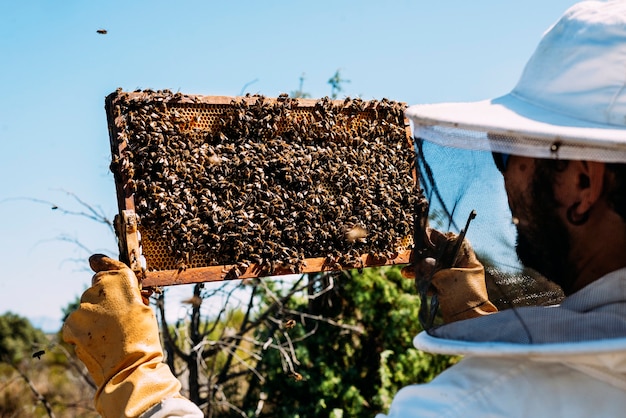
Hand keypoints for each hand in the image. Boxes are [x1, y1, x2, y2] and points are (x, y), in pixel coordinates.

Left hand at [62, 254, 183, 416]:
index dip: (103, 263)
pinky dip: (85, 331)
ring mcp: (82, 307)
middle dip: (105, 300)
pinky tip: (98, 342)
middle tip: (118, 320)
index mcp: (121, 281)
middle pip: (97, 289)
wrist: (129, 368)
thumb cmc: (143, 339)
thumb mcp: (144, 310)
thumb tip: (120, 292)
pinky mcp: (71, 325)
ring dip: (94, 317)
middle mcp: (99, 288)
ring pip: (86, 308)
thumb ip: (127, 294)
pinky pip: (77, 323)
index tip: (96, 261)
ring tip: (109, 335)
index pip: (107, 265)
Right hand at [402, 229, 496, 322]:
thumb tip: (422, 261)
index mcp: (468, 261)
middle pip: (440, 255)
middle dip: (424, 256)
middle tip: (411, 256)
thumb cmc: (463, 299)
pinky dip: (424, 281)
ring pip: (434, 268)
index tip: (424, 235)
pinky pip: (432, 281)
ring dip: (420, 270)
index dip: (438, 237)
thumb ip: (431, 267)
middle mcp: (462, 268)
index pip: (454, 242)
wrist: (467, 324)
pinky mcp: (447, 291)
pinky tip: (417, 282)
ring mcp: (454, 280)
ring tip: (407, 272)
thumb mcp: (446, 280)